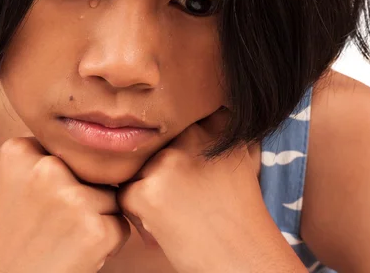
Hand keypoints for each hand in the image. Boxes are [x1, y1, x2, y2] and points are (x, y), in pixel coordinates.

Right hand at [0, 137, 129, 272]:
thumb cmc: (6, 237)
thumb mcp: (3, 181)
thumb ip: (34, 155)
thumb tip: (82, 135)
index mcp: (18, 150)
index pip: (66, 152)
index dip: (62, 178)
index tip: (42, 201)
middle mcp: (45, 168)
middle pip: (90, 171)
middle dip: (82, 194)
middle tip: (55, 223)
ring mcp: (72, 198)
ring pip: (109, 196)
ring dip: (97, 217)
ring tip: (64, 237)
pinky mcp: (95, 230)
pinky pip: (120, 225)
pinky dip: (106, 242)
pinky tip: (76, 252)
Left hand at [117, 109, 306, 271]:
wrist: (244, 259)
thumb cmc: (242, 214)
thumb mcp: (242, 158)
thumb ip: (220, 130)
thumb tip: (207, 111)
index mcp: (215, 126)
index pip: (177, 119)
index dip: (176, 142)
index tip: (186, 167)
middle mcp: (190, 139)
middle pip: (153, 145)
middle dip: (160, 170)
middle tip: (183, 197)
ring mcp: (167, 164)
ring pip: (136, 168)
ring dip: (148, 190)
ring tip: (176, 212)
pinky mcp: (147, 192)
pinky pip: (125, 195)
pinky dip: (139, 214)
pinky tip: (165, 226)